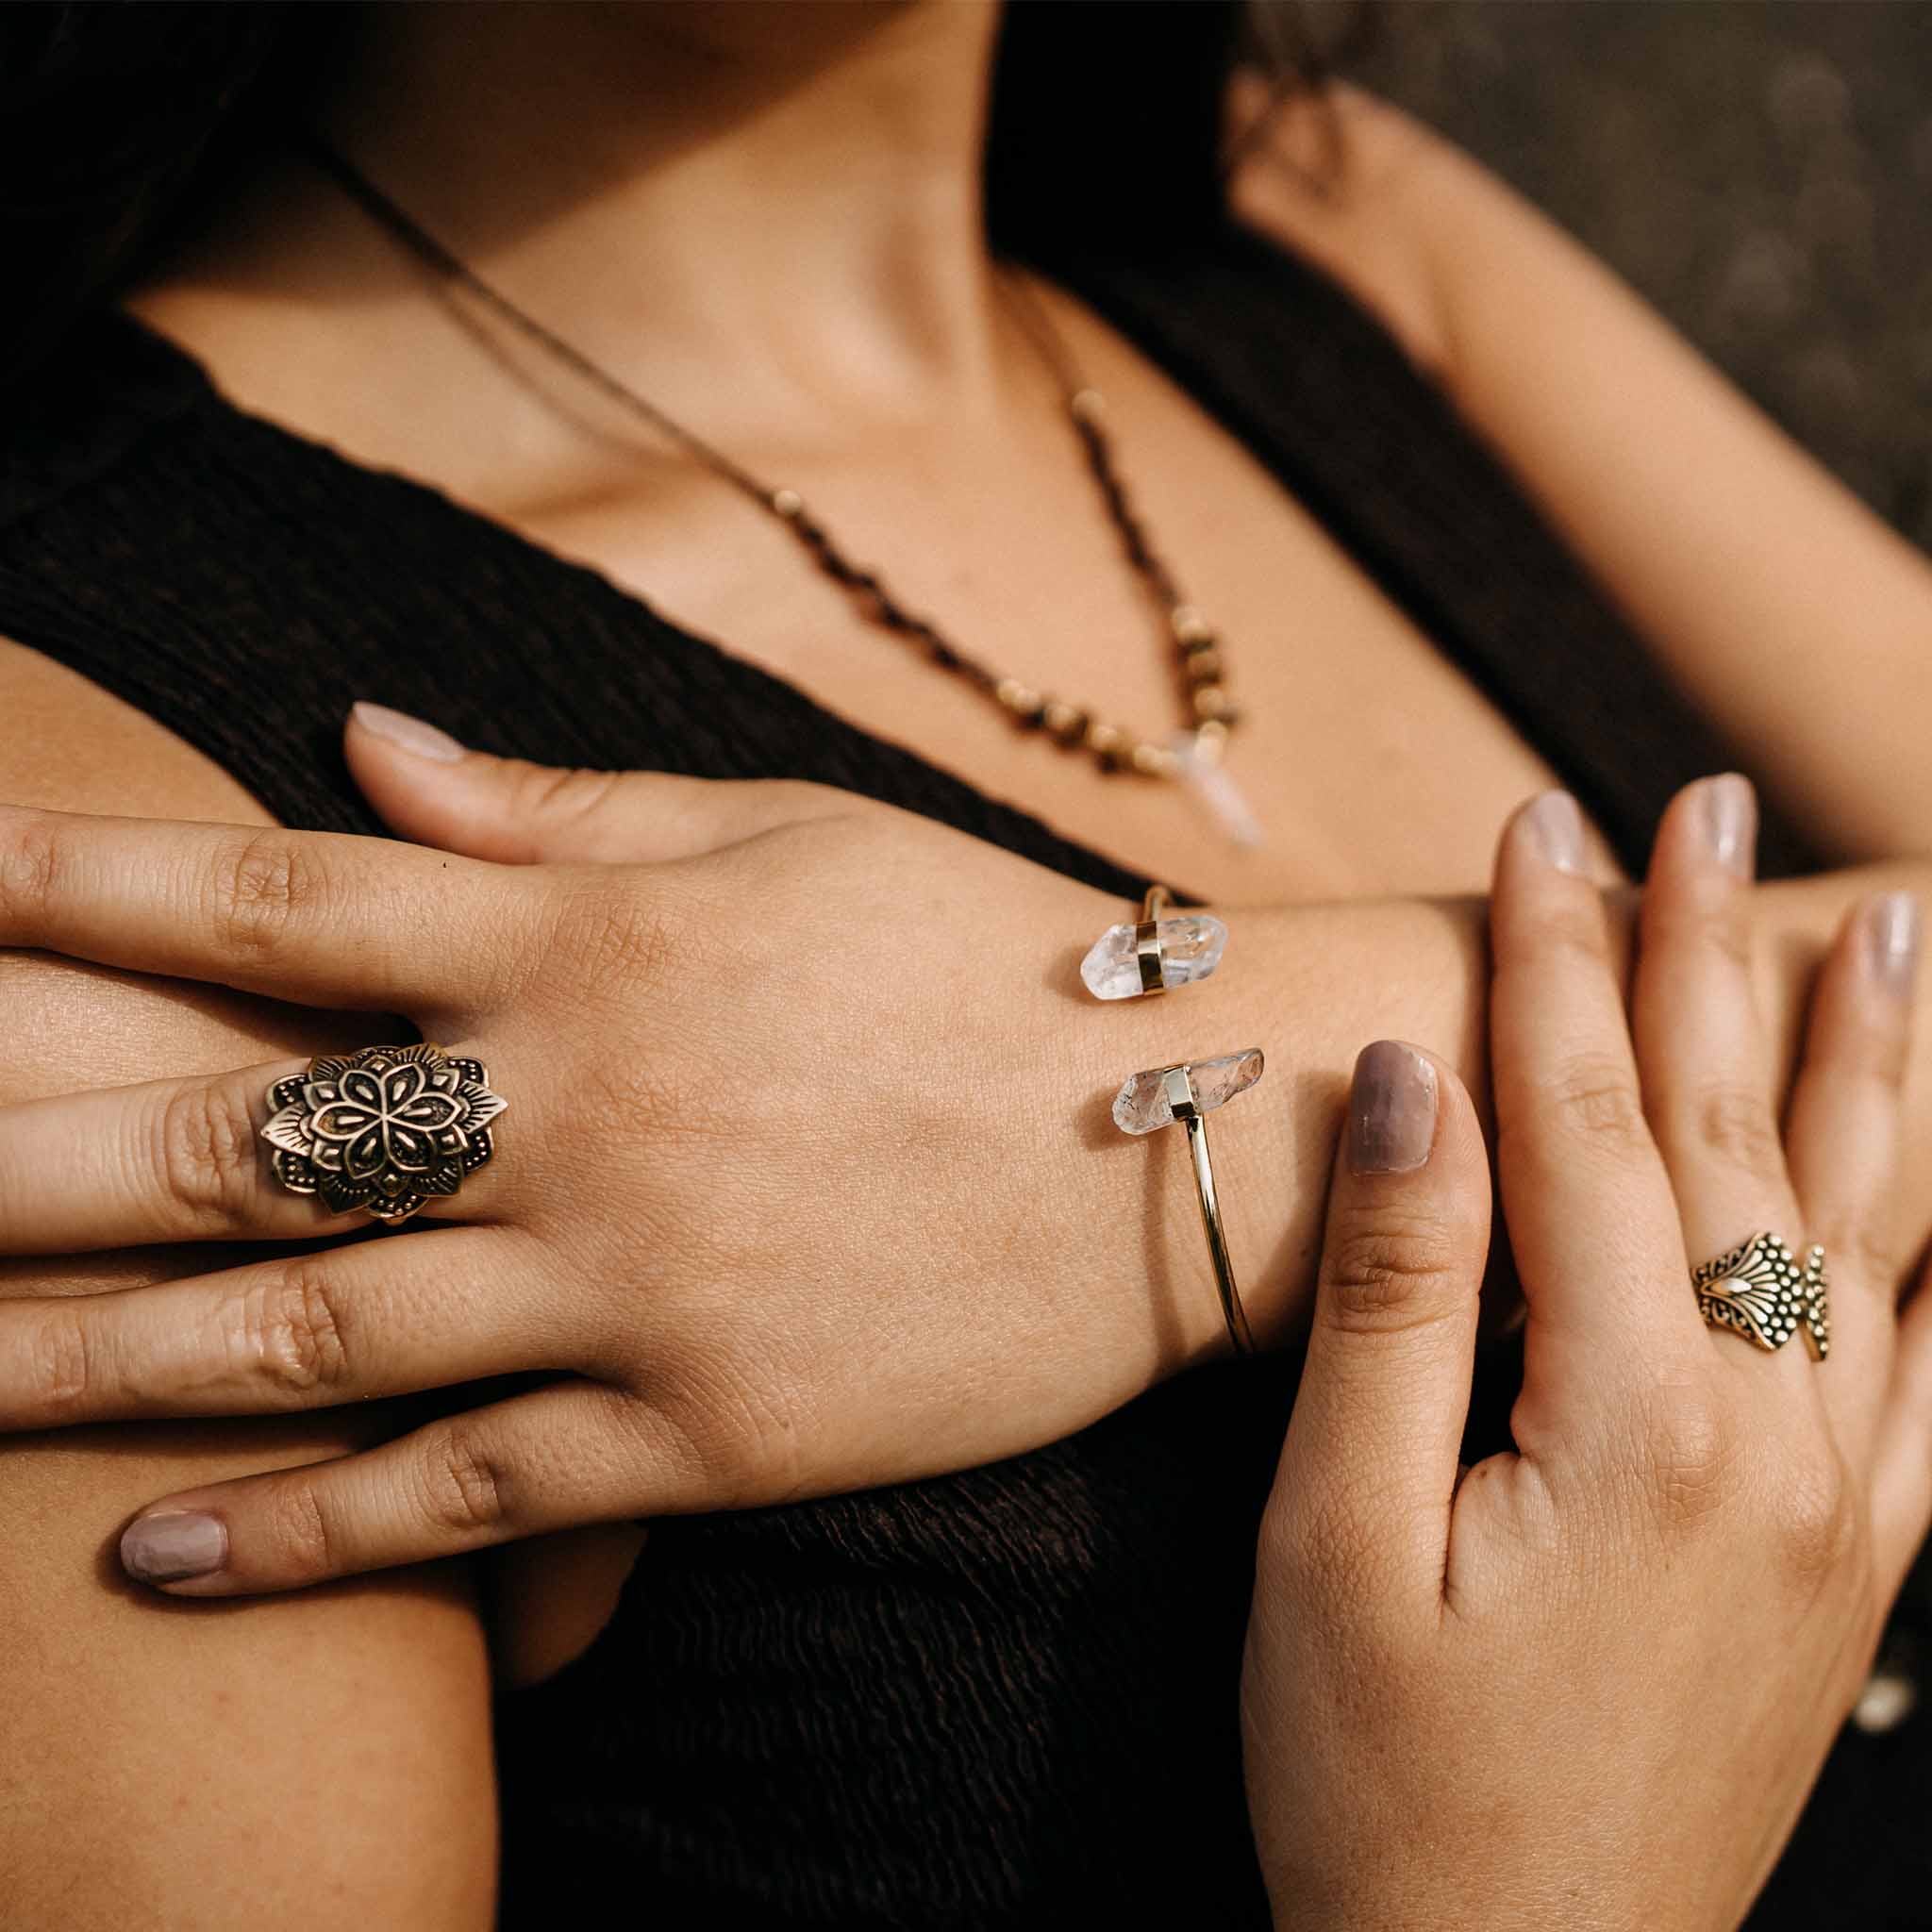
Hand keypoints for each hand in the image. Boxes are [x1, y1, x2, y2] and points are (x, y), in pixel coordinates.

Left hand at [0, 707, 1186, 1593]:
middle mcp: (581, 1108)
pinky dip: (302, 1532)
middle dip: (13, 1154)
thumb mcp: (783, 831)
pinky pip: (464, 1490)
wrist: (1189, 1125)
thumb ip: (557, 806)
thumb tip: (357, 738)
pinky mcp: (707, 1430)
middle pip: (233, 1139)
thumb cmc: (980, 947)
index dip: (78, 881)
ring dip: (88, 1364)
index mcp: (594, 941)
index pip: (278, 900)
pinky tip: (162, 1552)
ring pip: (305, 1332)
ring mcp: (635, 1283)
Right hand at [1241, 779, 1930, 1930]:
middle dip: (1697, 954)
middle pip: (1726, 1139)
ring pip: (1864, 1226)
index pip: (1581, 1124)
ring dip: (1856, 1058)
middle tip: (1690, 805)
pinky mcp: (1855, 1564)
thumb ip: (1393, 1293)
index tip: (1533, 824)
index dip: (1551, 960)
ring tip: (1883, 923)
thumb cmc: (1384, 1779)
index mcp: (1634, 1419)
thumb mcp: (1334, 1537)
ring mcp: (1841, 1504)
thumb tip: (1405, 1078)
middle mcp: (1775, 1439)